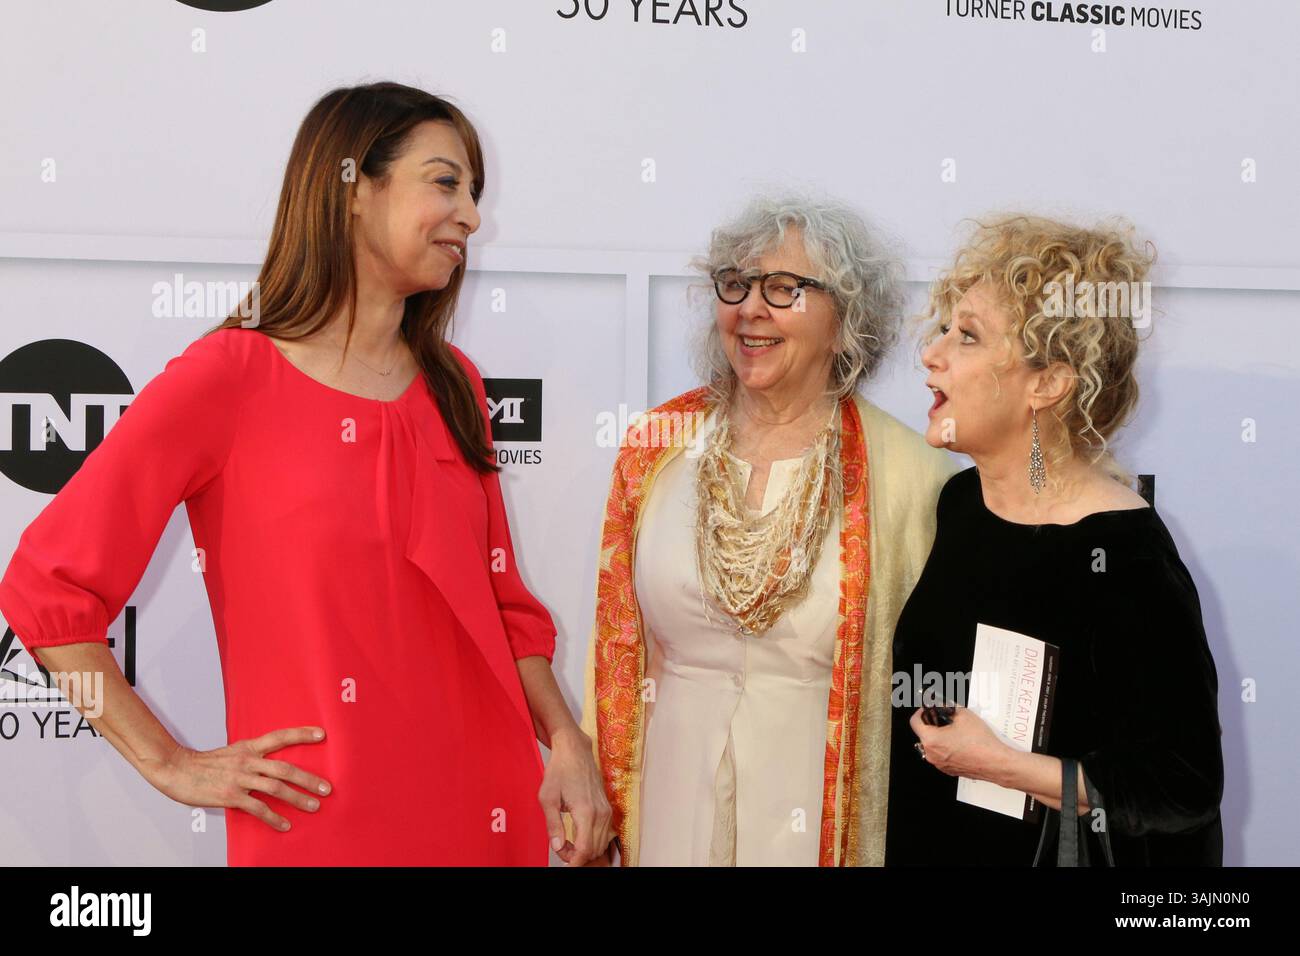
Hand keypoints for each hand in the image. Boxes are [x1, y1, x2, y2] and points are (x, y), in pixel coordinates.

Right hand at [142, 726, 331, 831]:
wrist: (176, 769)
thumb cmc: (205, 763)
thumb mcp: (233, 752)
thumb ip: (253, 756)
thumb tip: (272, 763)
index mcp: (249, 747)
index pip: (280, 737)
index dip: (301, 734)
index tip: (322, 734)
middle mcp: (248, 761)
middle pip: (285, 768)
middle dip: (309, 779)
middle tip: (327, 788)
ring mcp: (240, 778)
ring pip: (276, 788)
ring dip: (297, 799)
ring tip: (314, 806)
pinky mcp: (230, 796)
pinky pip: (258, 808)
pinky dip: (274, 818)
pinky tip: (285, 824)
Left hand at [539, 727, 613, 865]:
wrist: (575, 751)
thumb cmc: (559, 770)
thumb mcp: (547, 798)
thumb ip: (553, 825)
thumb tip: (558, 846)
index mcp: (586, 812)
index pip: (585, 850)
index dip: (573, 861)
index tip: (563, 861)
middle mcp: (600, 813)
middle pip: (594, 850)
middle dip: (577, 856)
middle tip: (561, 848)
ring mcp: (606, 810)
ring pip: (601, 844)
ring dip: (585, 849)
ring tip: (567, 842)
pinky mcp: (607, 808)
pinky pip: (604, 834)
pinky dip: (592, 840)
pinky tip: (577, 834)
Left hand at [909, 706, 1010, 782]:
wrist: (995, 762)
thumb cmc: (981, 743)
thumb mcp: (963, 715)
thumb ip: (949, 707)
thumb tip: (945, 705)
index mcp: (931, 740)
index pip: (914, 722)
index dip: (920, 712)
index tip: (926, 710)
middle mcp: (932, 754)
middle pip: (923, 734)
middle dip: (931, 724)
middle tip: (942, 718)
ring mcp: (940, 764)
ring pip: (932, 746)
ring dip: (938, 736)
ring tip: (953, 730)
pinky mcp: (949, 770)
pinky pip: (941, 755)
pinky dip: (945, 747)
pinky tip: (958, 742)